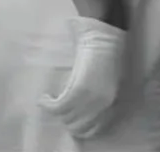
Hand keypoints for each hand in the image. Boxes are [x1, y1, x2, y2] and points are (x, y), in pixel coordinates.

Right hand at [39, 17, 125, 139]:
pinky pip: (58, 108)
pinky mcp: (79, 90)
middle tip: (61, 109)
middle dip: (68, 121)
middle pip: (79, 128)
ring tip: (53, 102)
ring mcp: (92, 99)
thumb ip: (102, 94)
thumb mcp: (110, 77)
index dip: (80, 126)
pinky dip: (47, 105)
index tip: (72, 118)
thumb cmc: (108, 49)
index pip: (94, 129)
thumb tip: (89, 105)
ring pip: (68, 120)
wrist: (106, 30)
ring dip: (58, 113)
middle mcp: (104, 105)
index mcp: (113, 102)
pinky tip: (45, 99)